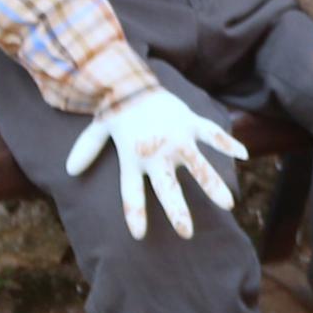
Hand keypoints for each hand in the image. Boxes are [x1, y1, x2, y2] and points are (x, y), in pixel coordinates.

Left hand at [66, 87, 245, 239]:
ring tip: (228, 205)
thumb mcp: (98, 129)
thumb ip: (87, 149)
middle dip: (176, 211)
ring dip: (212, 184)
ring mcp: (176, 137)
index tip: (139, 235)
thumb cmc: (116, 109)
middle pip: (166, 187)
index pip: (131, 192)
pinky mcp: (190, 122)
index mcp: (132, 157)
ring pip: (198, 165)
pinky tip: (244, 156)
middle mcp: (155, 151)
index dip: (134, 214)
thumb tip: (69, 171)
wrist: (132, 77)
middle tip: (186, 233)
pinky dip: (228, 142)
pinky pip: (212, 133)